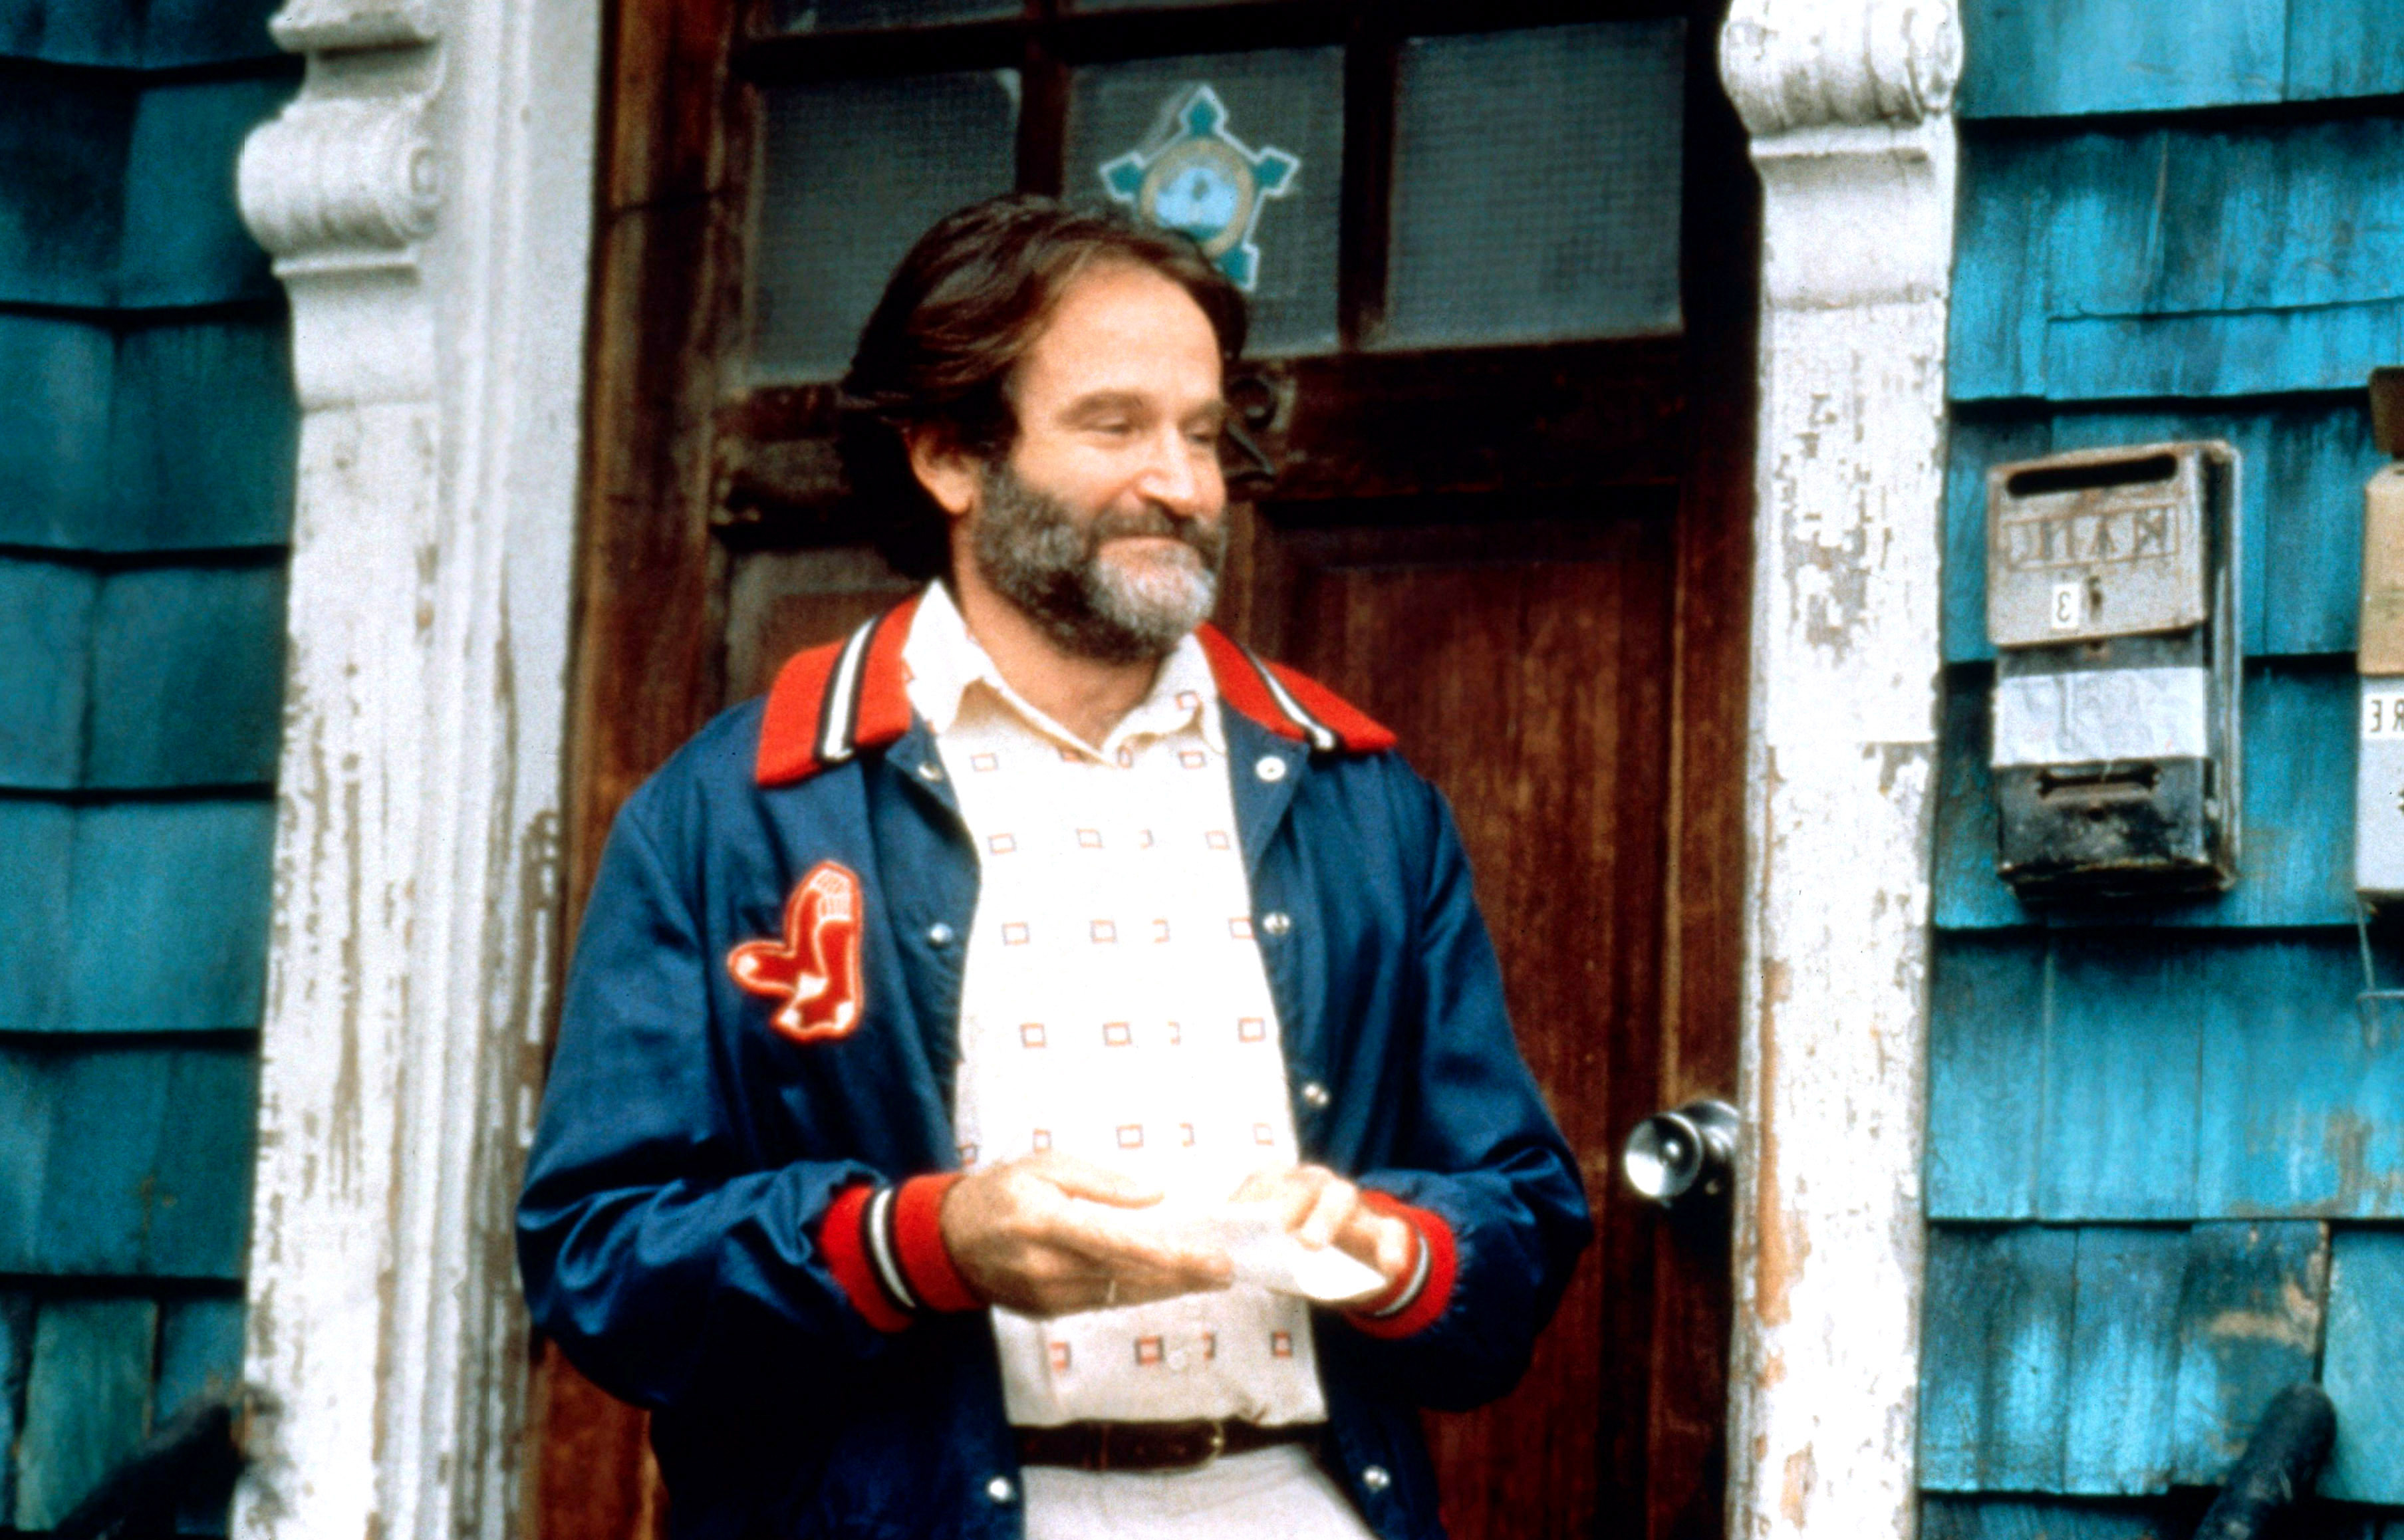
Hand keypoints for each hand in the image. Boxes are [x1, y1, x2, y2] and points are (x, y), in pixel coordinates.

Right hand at [938, 1153, 1233, 1317]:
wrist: (947, 1240)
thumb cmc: (1002, 1191)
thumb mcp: (1046, 1165)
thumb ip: (1101, 1182)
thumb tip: (1154, 1196)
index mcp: (1048, 1224)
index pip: (1119, 1246)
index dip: (1168, 1256)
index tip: (1207, 1257)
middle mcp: (1049, 1268)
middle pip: (1130, 1278)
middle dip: (1182, 1276)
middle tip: (1225, 1269)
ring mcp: (1048, 1297)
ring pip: (1121, 1295)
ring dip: (1166, 1288)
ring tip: (1207, 1276)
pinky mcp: (1048, 1312)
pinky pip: (1103, 1303)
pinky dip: (1137, 1292)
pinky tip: (1165, 1282)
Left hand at [1229, 1165, 1416, 1286]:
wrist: (1350, 1260)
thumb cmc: (1294, 1249)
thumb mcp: (1270, 1248)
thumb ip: (1247, 1251)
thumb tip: (1218, 1268)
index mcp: (1287, 1182)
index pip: (1267, 1178)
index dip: (1250, 1195)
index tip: (1232, 1217)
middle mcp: (1320, 1184)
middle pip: (1305, 1185)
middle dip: (1287, 1205)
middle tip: (1271, 1229)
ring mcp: (1352, 1204)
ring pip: (1343, 1197)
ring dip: (1325, 1218)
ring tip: (1310, 1244)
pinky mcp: (1383, 1227)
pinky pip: (1392, 1231)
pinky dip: (1392, 1248)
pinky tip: (1391, 1268)